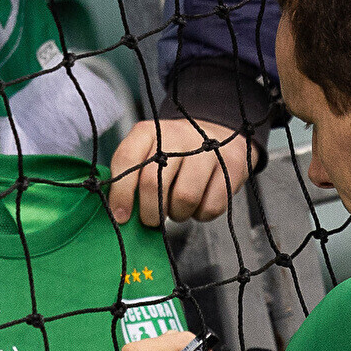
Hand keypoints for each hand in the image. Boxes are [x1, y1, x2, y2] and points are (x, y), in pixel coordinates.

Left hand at [107, 118, 249, 226]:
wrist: (217, 134)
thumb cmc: (175, 154)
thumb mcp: (148, 154)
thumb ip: (131, 177)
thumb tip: (119, 213)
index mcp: (149, 131)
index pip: (126, 159)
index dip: (121, 192)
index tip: (121, 217)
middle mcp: (177, 135)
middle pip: (153, 183)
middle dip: (149, 212)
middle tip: (152, 219)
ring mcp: (206, 149)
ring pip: (184, 198)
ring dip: (178, 214)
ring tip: (178, 206)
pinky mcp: (232, 165)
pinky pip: (211, 207)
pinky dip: (201, 214)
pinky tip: (199, 202)